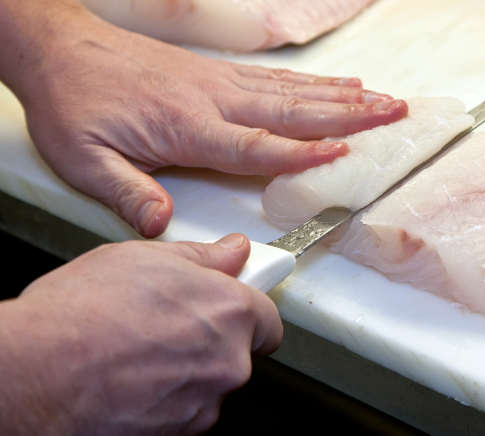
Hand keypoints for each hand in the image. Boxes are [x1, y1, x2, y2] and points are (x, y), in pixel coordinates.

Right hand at [0, 234, 280, 435]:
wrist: (34, 373)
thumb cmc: (81, 315)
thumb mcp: (147, 258)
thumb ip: (203, 257)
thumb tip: (232, 250)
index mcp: (232, 313)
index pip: (267, 318)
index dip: (244, 311)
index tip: (226, 306)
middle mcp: (229, 363)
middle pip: (238, 352)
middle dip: (210, 339)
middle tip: (167, 323)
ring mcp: (203, 404)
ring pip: (207, 383)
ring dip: (185, 370)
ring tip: (138, 350)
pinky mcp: (177, 435)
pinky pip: (182, 410)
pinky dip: (164, 399)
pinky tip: (130, 378)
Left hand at [12, 13, 406, 236]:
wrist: (64, 48)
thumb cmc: (76, 106)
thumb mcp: (85, 160)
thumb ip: (127, 193)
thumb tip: (162, 228)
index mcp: (190, 127)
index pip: (256, 145)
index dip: (301, 153)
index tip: (346, 154)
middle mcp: (217, 100)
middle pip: (294, 111)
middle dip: (350, 115)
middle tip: (394, 114)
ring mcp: (223, 82)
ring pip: (295, 92)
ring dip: (345, 96)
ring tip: (385, 99)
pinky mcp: (221, 72)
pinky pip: (279, 79)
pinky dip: (316, 82)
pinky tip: (342, 82)